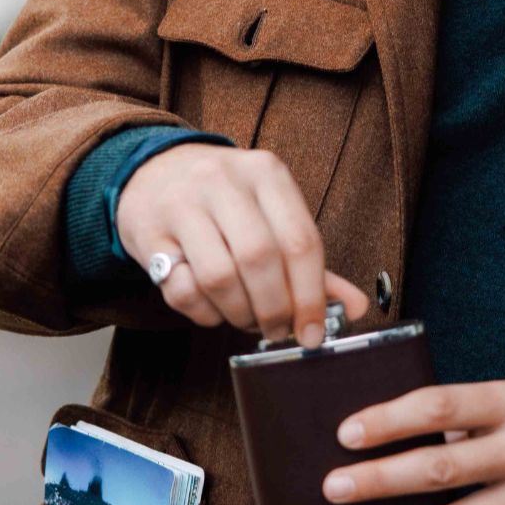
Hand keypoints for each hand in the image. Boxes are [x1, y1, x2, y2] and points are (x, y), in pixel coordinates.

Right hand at [116, 142, 369, 347]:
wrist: (152, 172)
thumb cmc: (223, 201)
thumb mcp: (270, 212)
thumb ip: (310, 260)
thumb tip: (355, 308)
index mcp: (266, 174)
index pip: (301, 241)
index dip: (311, 297)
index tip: (314, 332)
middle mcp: (224, 182)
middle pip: (260, 259)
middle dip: (275, 309)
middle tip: (279, 330)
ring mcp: (181, 204)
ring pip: (219, 277)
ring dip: (239, 314)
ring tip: (247, 319)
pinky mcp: (149, 233)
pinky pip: (181, 289)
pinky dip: (205, 314)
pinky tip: (214, 309)